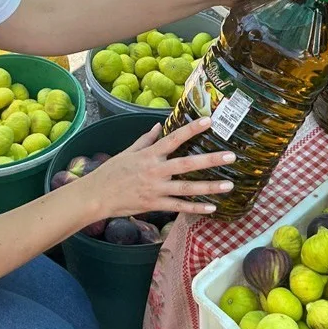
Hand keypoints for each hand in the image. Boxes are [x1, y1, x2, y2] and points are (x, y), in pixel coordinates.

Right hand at [82, 118, 235, 218]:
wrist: (96, 196)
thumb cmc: (111, 172)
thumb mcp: (127, 152)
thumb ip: (146, 140)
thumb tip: (159, 126)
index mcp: (149, 154)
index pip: (174, 138)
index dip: (192, 129)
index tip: (209, 121)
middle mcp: (155, 170)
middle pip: (187, 163)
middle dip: (210, 160)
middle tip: (231, 156)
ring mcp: (156, 189)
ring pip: (187, 187)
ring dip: (209, 187)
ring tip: (229, 185)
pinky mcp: (155, 204)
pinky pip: (179, 206)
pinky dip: (195, 207)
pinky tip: (212, 207)